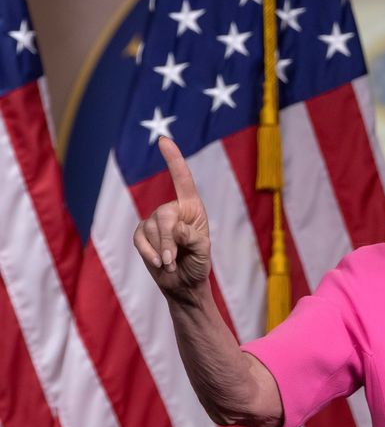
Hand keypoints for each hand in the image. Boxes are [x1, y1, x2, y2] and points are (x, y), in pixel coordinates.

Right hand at [133, 137, 211, 297]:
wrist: (184, 285)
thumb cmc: (198, 265)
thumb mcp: (202, 252)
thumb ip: (191, 237)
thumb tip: (173, 228)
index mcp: (192, 207)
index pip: (182, 180)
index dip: (173, 159)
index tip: (164, 141)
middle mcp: (173, 210)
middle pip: (164, 216)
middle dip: (167, 241)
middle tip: (173, 261)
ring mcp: (155, 221)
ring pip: (150, 229)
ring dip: (160, 251)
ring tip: (172, 264)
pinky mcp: (142, 234)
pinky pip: (139, 239)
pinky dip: (148, 253)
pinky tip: (159, 264)